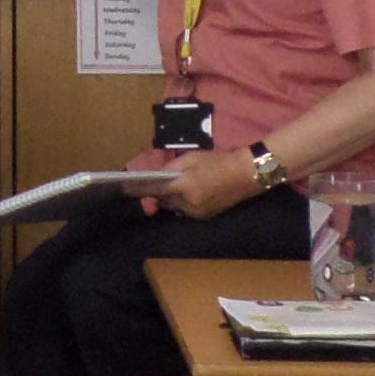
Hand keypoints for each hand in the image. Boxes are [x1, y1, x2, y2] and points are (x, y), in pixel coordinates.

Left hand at [138, 148, 260, 220]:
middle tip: (154, 185)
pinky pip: (186, 211)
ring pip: (174, 207)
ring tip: (171, 189)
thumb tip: (157, 175)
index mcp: (185, 186)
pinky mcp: (204, 217)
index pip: (157, 191)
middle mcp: (189, 203)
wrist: (244, 175)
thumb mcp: (192, 159)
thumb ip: (172, 168)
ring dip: (170, 199)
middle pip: (164, 201)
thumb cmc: (217, 162)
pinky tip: (185, 194)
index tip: (130, 187)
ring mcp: (197, 212)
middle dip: (159, 194)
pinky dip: (182, 204)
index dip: (143, 189)